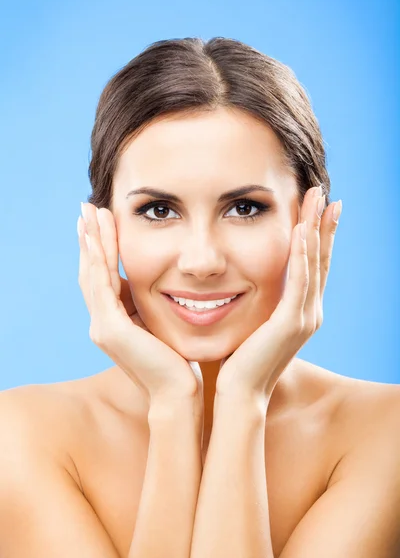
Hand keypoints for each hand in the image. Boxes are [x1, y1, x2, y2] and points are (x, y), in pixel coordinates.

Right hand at [77, 203, 203, 405]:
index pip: (103, 277)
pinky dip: (98, 259)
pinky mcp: (110, 329)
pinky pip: (101, 285)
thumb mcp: (160, 325)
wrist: (179, 394)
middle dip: (90, 238)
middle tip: (87, 207)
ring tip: (90, 213)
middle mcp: (101, 323)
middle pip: (91, 271)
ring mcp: (102, 326)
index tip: (101, 221)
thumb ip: (151, 307)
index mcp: (114, 321)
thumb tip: (161, 283)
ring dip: (91, 241)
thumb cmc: (177, 362)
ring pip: (92, 273)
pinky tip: (96, 237)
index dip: (100, 248)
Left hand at [215, 186, 341, 402]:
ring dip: (316, 229)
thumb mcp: (253, 323)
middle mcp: (310, 313)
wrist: (238, 394)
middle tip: (325, 193)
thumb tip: (242, 282)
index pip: (313, 266)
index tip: (318, 208)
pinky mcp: (291, 323)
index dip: (317, 236)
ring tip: (317, 200)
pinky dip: (303, 255)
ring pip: (314, 264)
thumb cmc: (239, 361)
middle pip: (321, 259)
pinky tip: (301, 229)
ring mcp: (304, 318)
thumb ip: (258, 303)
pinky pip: (300, 282)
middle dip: (323, 224)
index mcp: (300, 312)